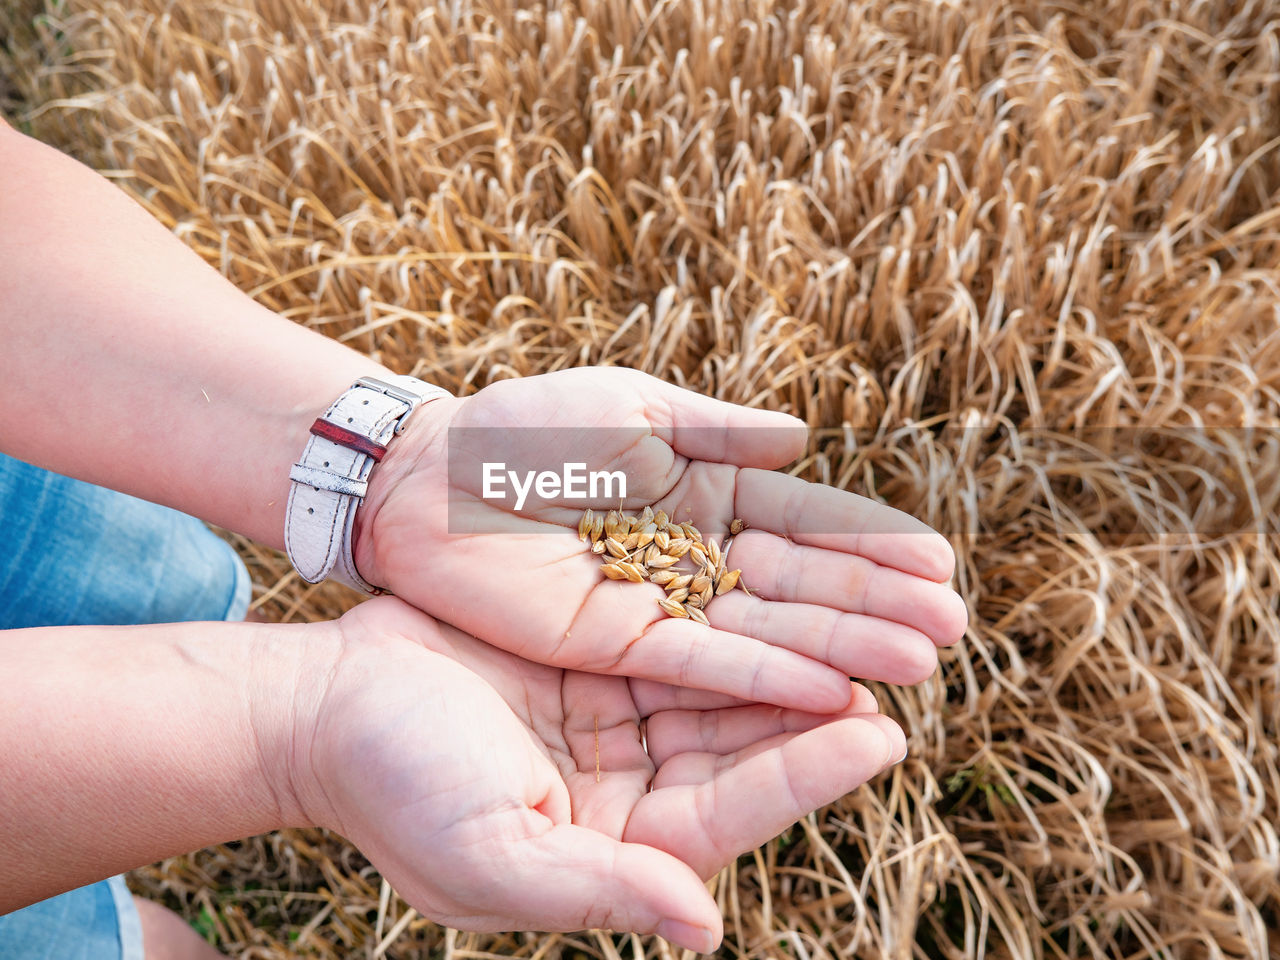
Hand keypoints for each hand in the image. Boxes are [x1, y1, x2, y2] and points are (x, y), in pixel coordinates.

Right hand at [294, 598, 906, 950]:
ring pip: (723, 685)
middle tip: (908, 664)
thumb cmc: (393, 786)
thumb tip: (704, 927)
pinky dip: (732, 615)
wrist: (322, 703)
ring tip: (871, 618)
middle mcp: (630, 789)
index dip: (802, 775)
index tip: (877, 734)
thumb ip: (599, 888)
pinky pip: (681, 633)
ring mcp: (616, 720)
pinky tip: (780, 581)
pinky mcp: (598, 657)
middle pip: (742, 746)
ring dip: (794, 653)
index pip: (729, 815)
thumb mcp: (489, 854)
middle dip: (821, 708)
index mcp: (615, 849)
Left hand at [355, 367, 966, 710]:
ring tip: (916, 665)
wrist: (433, 475)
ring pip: (765, 630)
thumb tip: (802, 440)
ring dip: (839, 647)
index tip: (939, 563)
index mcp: (705, 489)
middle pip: (800, 584)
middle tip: (952, 629)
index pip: (805, 520)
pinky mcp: (620, 643)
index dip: (870, 543)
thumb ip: (716, 431)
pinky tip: (827, 689)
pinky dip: (763, 676)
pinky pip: (702, 662)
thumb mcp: (630, 409)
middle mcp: (695, 554)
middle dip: (874, 604)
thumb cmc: (526, 427)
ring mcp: (662, 603)